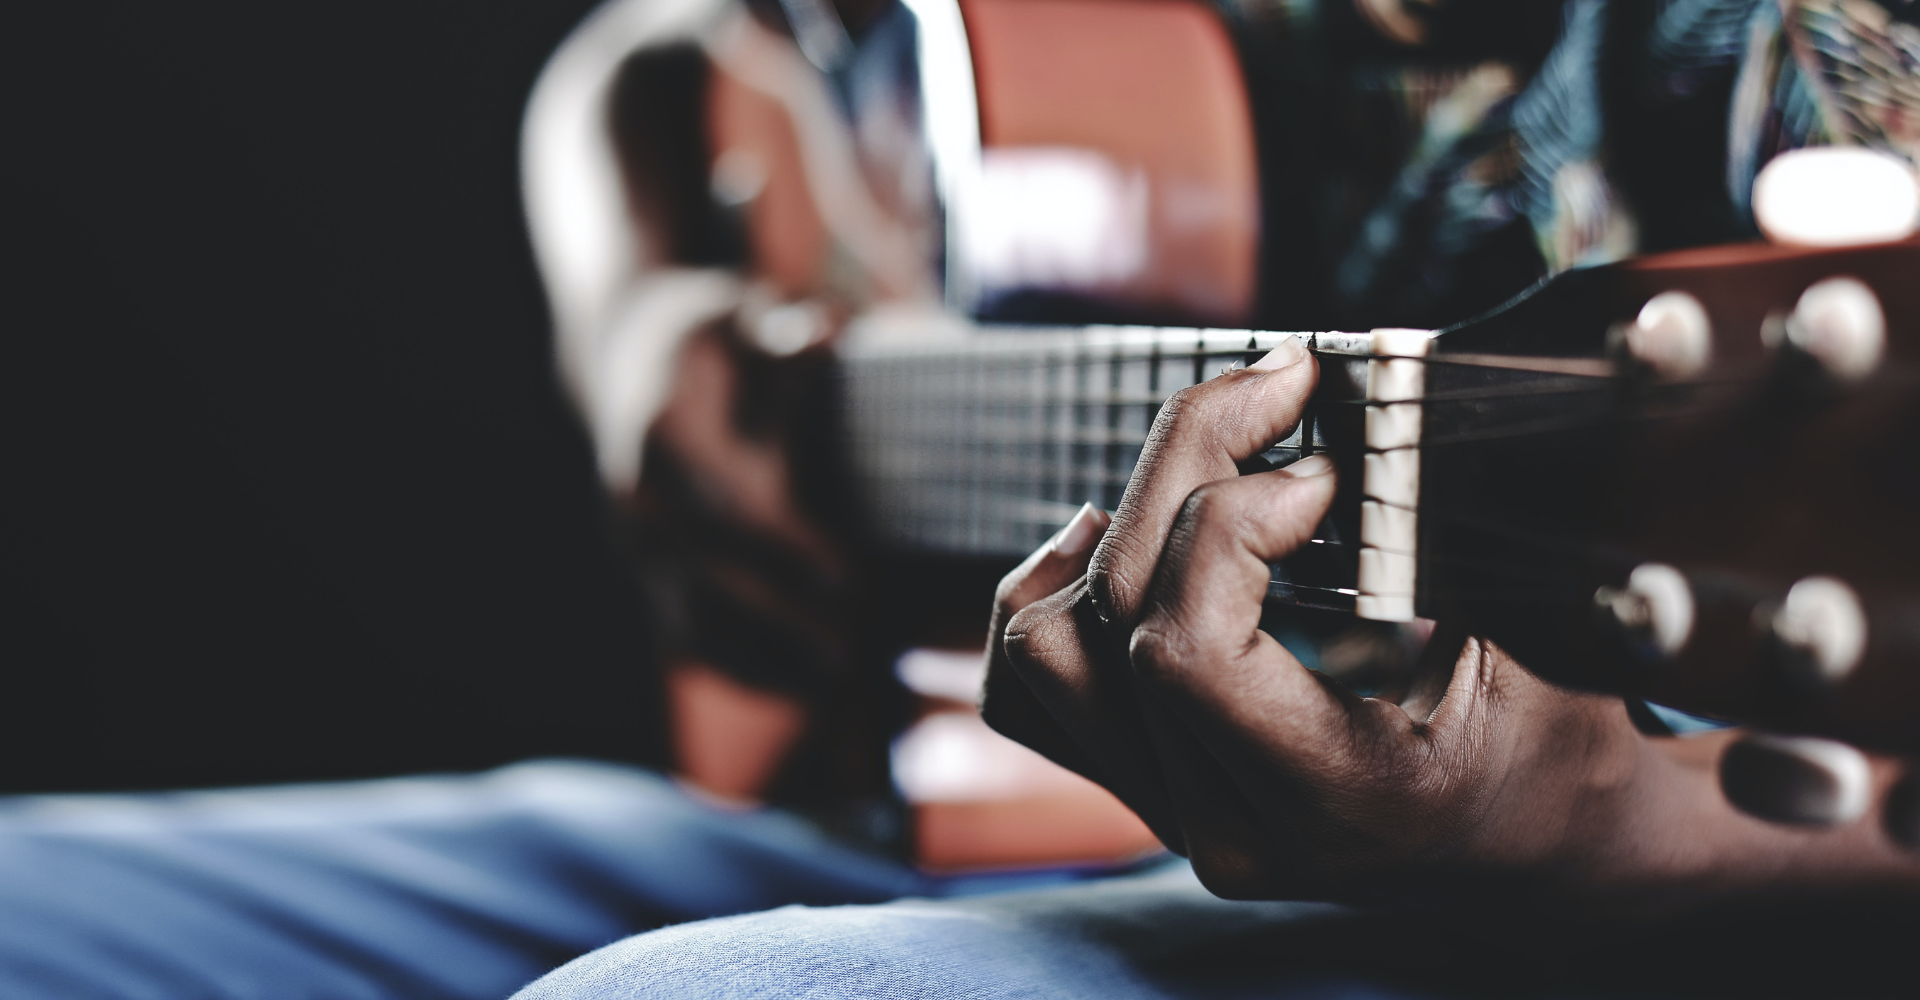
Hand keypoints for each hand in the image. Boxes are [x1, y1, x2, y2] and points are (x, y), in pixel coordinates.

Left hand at [981, 338, 1919, 905]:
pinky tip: (1120, 534)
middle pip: (1116, 617)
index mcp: (1335, 800)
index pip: (1185, 653)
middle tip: (1276, 390)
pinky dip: (1052, 591)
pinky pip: (1029, 688)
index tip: (1324, 468)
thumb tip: (1356, 386)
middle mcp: (1228, 822)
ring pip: (1045, 651)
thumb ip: (1445, 534)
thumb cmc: (1554, 740)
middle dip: (1188, 463)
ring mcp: (1171, 808)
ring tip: (1200, 467)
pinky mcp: (1143, 777)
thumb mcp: (1543, 645)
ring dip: (1112, 529)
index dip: (1228, 524)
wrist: (1536, 846)